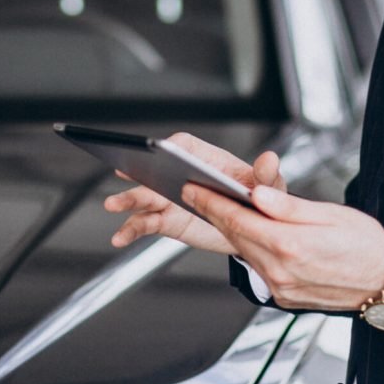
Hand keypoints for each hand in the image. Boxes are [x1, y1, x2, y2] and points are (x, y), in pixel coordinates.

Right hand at [105, 132, 285, 252]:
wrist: (255, 232)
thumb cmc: (260, 199)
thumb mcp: (270, 187)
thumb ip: (268, 175)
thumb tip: (270, 159)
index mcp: (206, 160)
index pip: (183, 146)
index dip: (170, 147)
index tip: (160, 150)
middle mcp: (184, 175)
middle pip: (158, 169)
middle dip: (141, 171)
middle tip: (125, 171)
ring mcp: (172, 198)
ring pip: (146, 196)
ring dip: (128, 199)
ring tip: (113, 204)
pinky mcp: (167, 220)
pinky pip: (145, 223)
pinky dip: (131, 229)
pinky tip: (120, 237)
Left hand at [180, 182, 383, 311]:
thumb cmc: (366, 245)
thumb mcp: (330, 215)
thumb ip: (288, 207)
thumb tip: (256, 194)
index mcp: (290, 246)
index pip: (238, 220)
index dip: (211, 202)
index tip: (193, 188)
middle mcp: (281, 271)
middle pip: (236, 237)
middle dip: (213, 213)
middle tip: (195, 193)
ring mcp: (281, 288)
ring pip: (245, 253)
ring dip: (230, 231)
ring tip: (218, 209)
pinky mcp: (284, 297)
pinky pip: (259, 268)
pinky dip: (250, 249)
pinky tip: (249, 234)